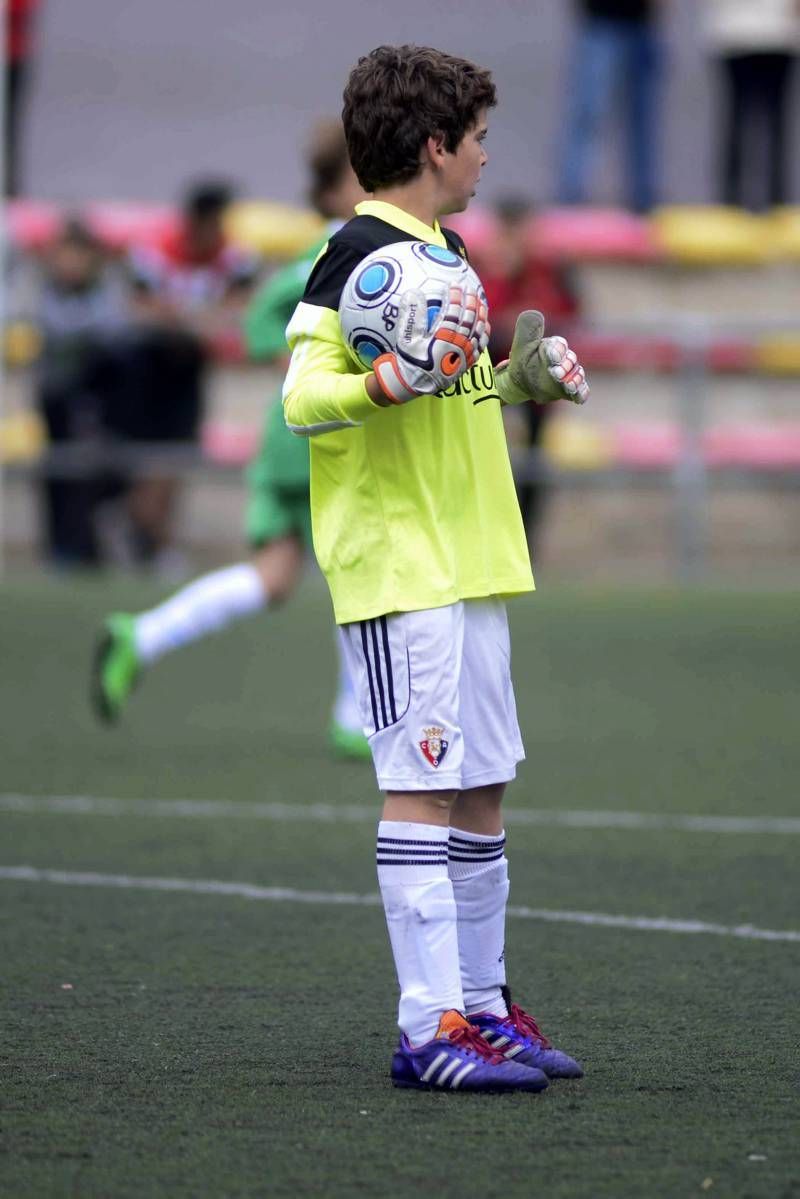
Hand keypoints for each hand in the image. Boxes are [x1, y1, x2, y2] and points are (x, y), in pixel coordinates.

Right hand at [372, 284, 489, 404]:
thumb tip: (413, 293)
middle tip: (469, 289)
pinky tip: (485, 324)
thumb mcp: (406, 338)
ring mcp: (465, 354)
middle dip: (470, 301)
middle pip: (469, 319)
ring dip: (480, 314)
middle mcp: (457, 345)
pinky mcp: (468, 362)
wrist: (418, 383)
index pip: (454, 312)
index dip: (456, 297)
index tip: (455, 285)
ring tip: (480, 301)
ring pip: (478, 330)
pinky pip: (481, 346)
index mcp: (443, 337)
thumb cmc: (411, 360)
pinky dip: (484, 333)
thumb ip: (411, 315)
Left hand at [495, 310, 588, 405]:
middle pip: (571, 361)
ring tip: (568, 386)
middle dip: (565, 367)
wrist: (520, 382)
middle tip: (555, 373)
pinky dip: (581, 393)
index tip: (551, 357)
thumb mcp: (521, 345)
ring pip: (577, 375)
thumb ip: (528, 329)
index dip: (557, 350)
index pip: (560, 345)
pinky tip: (578, 397)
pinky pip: (581, 391)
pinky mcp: (570, 390)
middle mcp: (564, 359)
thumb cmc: (522, 360)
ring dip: (575, 380)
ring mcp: (568, 375)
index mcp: (553, 346)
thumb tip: (535, 313)